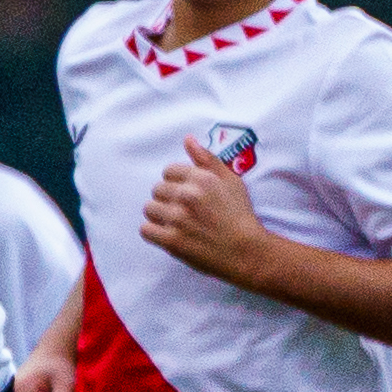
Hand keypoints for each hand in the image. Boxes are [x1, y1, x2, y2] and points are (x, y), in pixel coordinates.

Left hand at [139, 137, 269, 284]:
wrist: (246, 252)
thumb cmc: (240, 216)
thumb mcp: (231, 181)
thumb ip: (207, 159)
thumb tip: (188, 139)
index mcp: (201, 179)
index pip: (168, 171)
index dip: (177, 182)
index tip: (187, 194)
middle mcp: (187, 196)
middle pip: (157, 189)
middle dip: (168, 198)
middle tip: (183, 210)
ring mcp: (177, 219)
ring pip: (149, 208)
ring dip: (159, 214)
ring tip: (175, 222)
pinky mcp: (171, 241)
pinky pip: (145, 230)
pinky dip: (154, 232)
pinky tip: (167, 234)